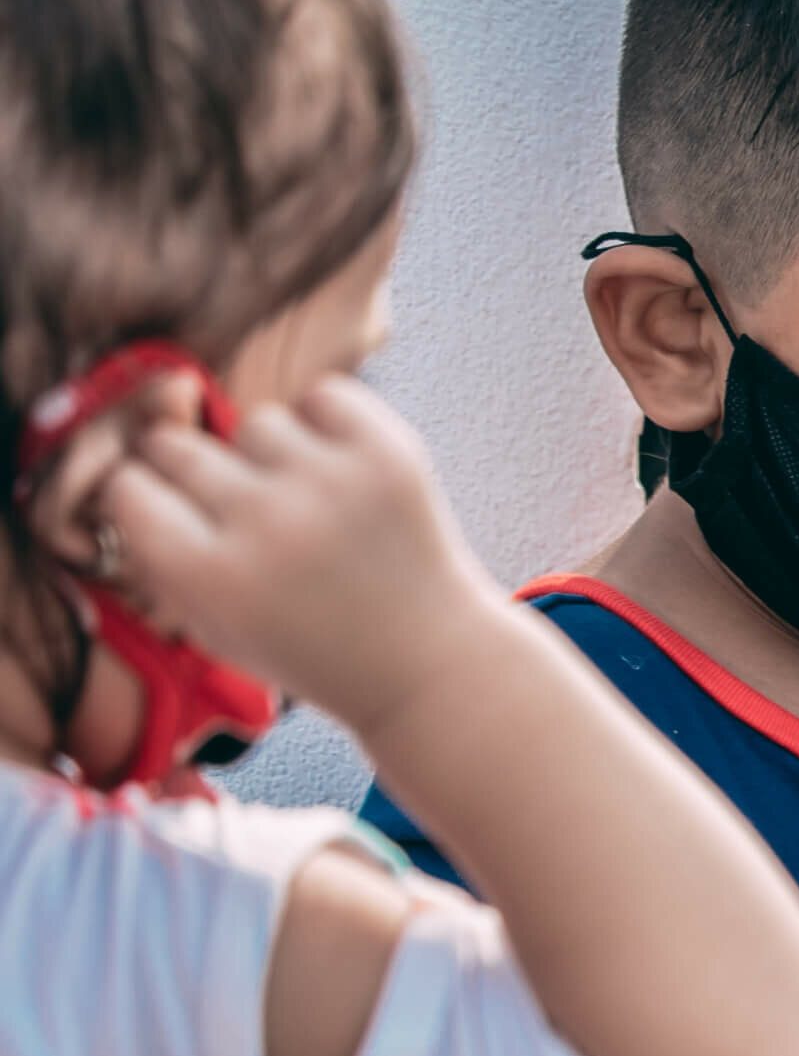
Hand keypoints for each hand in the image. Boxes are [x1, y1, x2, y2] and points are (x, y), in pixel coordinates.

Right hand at [102, 375, 488, 736]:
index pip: (128, 490)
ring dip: (270, 456)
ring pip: (255, 421)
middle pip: (177, 447)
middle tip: (235, 504)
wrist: (422, 660)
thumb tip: (119, 473)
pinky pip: (323, 395)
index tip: (164, 508)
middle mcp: (265, 523)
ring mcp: (329, 482)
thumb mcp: (212, 630)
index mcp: (211, 579)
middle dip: (191, 471)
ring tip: (307, 507)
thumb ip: (157, 558)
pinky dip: (326, 426)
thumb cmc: (307, 644)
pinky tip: (341, 476)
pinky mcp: (386, 453)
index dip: (141, 497)